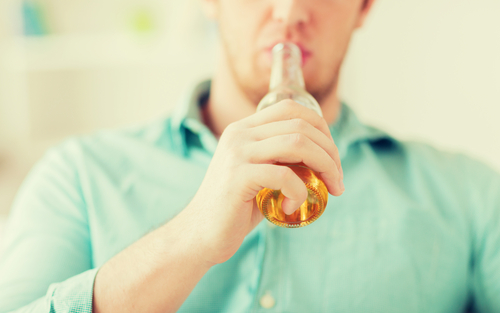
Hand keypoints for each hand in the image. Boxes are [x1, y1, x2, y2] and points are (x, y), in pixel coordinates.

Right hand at [184, 100, 343, 264]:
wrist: (200, 234)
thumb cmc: (236, 207)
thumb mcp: (260, 173)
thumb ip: (282, 159)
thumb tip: (324, 157)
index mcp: (244, 128)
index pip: (292, 109)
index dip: (321, 128)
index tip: (333, 157)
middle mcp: (239, 133)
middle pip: (301, 126)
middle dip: (330, 152)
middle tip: (337, 180)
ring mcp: (237, 153)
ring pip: (297, 144)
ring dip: (324, 166)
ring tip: (329, 190)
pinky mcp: (238, 176)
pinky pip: (284, 176)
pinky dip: (298, 193)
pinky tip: (291, 208)